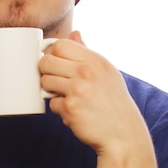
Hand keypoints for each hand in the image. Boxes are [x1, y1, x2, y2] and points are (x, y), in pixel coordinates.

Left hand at [40, 31, 149, 153]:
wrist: (122, 134)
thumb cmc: (114, 102)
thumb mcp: (106, 72)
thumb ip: (87, 53)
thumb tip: (74, 33)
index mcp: (95, 60)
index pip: (61, 44)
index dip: (53, 54)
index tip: (56, 63)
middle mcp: (86, 72)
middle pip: (46, 61)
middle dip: (47, 71)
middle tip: (57, 81)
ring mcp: (77, 90)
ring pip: (45, 81)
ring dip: (51, 90)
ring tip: (67, 97)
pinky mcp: (70, 109)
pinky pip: (52, 103)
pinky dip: (60, 109)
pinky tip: (74, 112)